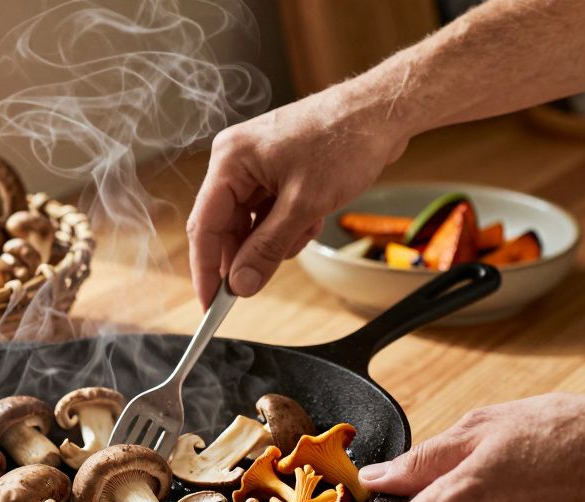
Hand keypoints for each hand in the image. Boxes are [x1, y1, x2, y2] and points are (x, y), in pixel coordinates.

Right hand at [186, 87, 410, 304]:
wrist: (381, 112)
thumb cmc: (344, 142)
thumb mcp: (304, 204)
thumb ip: (267, 248)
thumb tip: (240, 285)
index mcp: (230, 161)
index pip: (204, 225)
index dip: (205, 269)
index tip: (211, 305)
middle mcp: (236, 161)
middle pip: (226, 226)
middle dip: (250, 252)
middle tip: (262, 280)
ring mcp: (256, 166)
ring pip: (251, 223)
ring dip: (277, 238)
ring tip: (307, 226)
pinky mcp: (276, 171)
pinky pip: (269, 212)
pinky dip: (289, 225)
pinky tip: (313, 218)